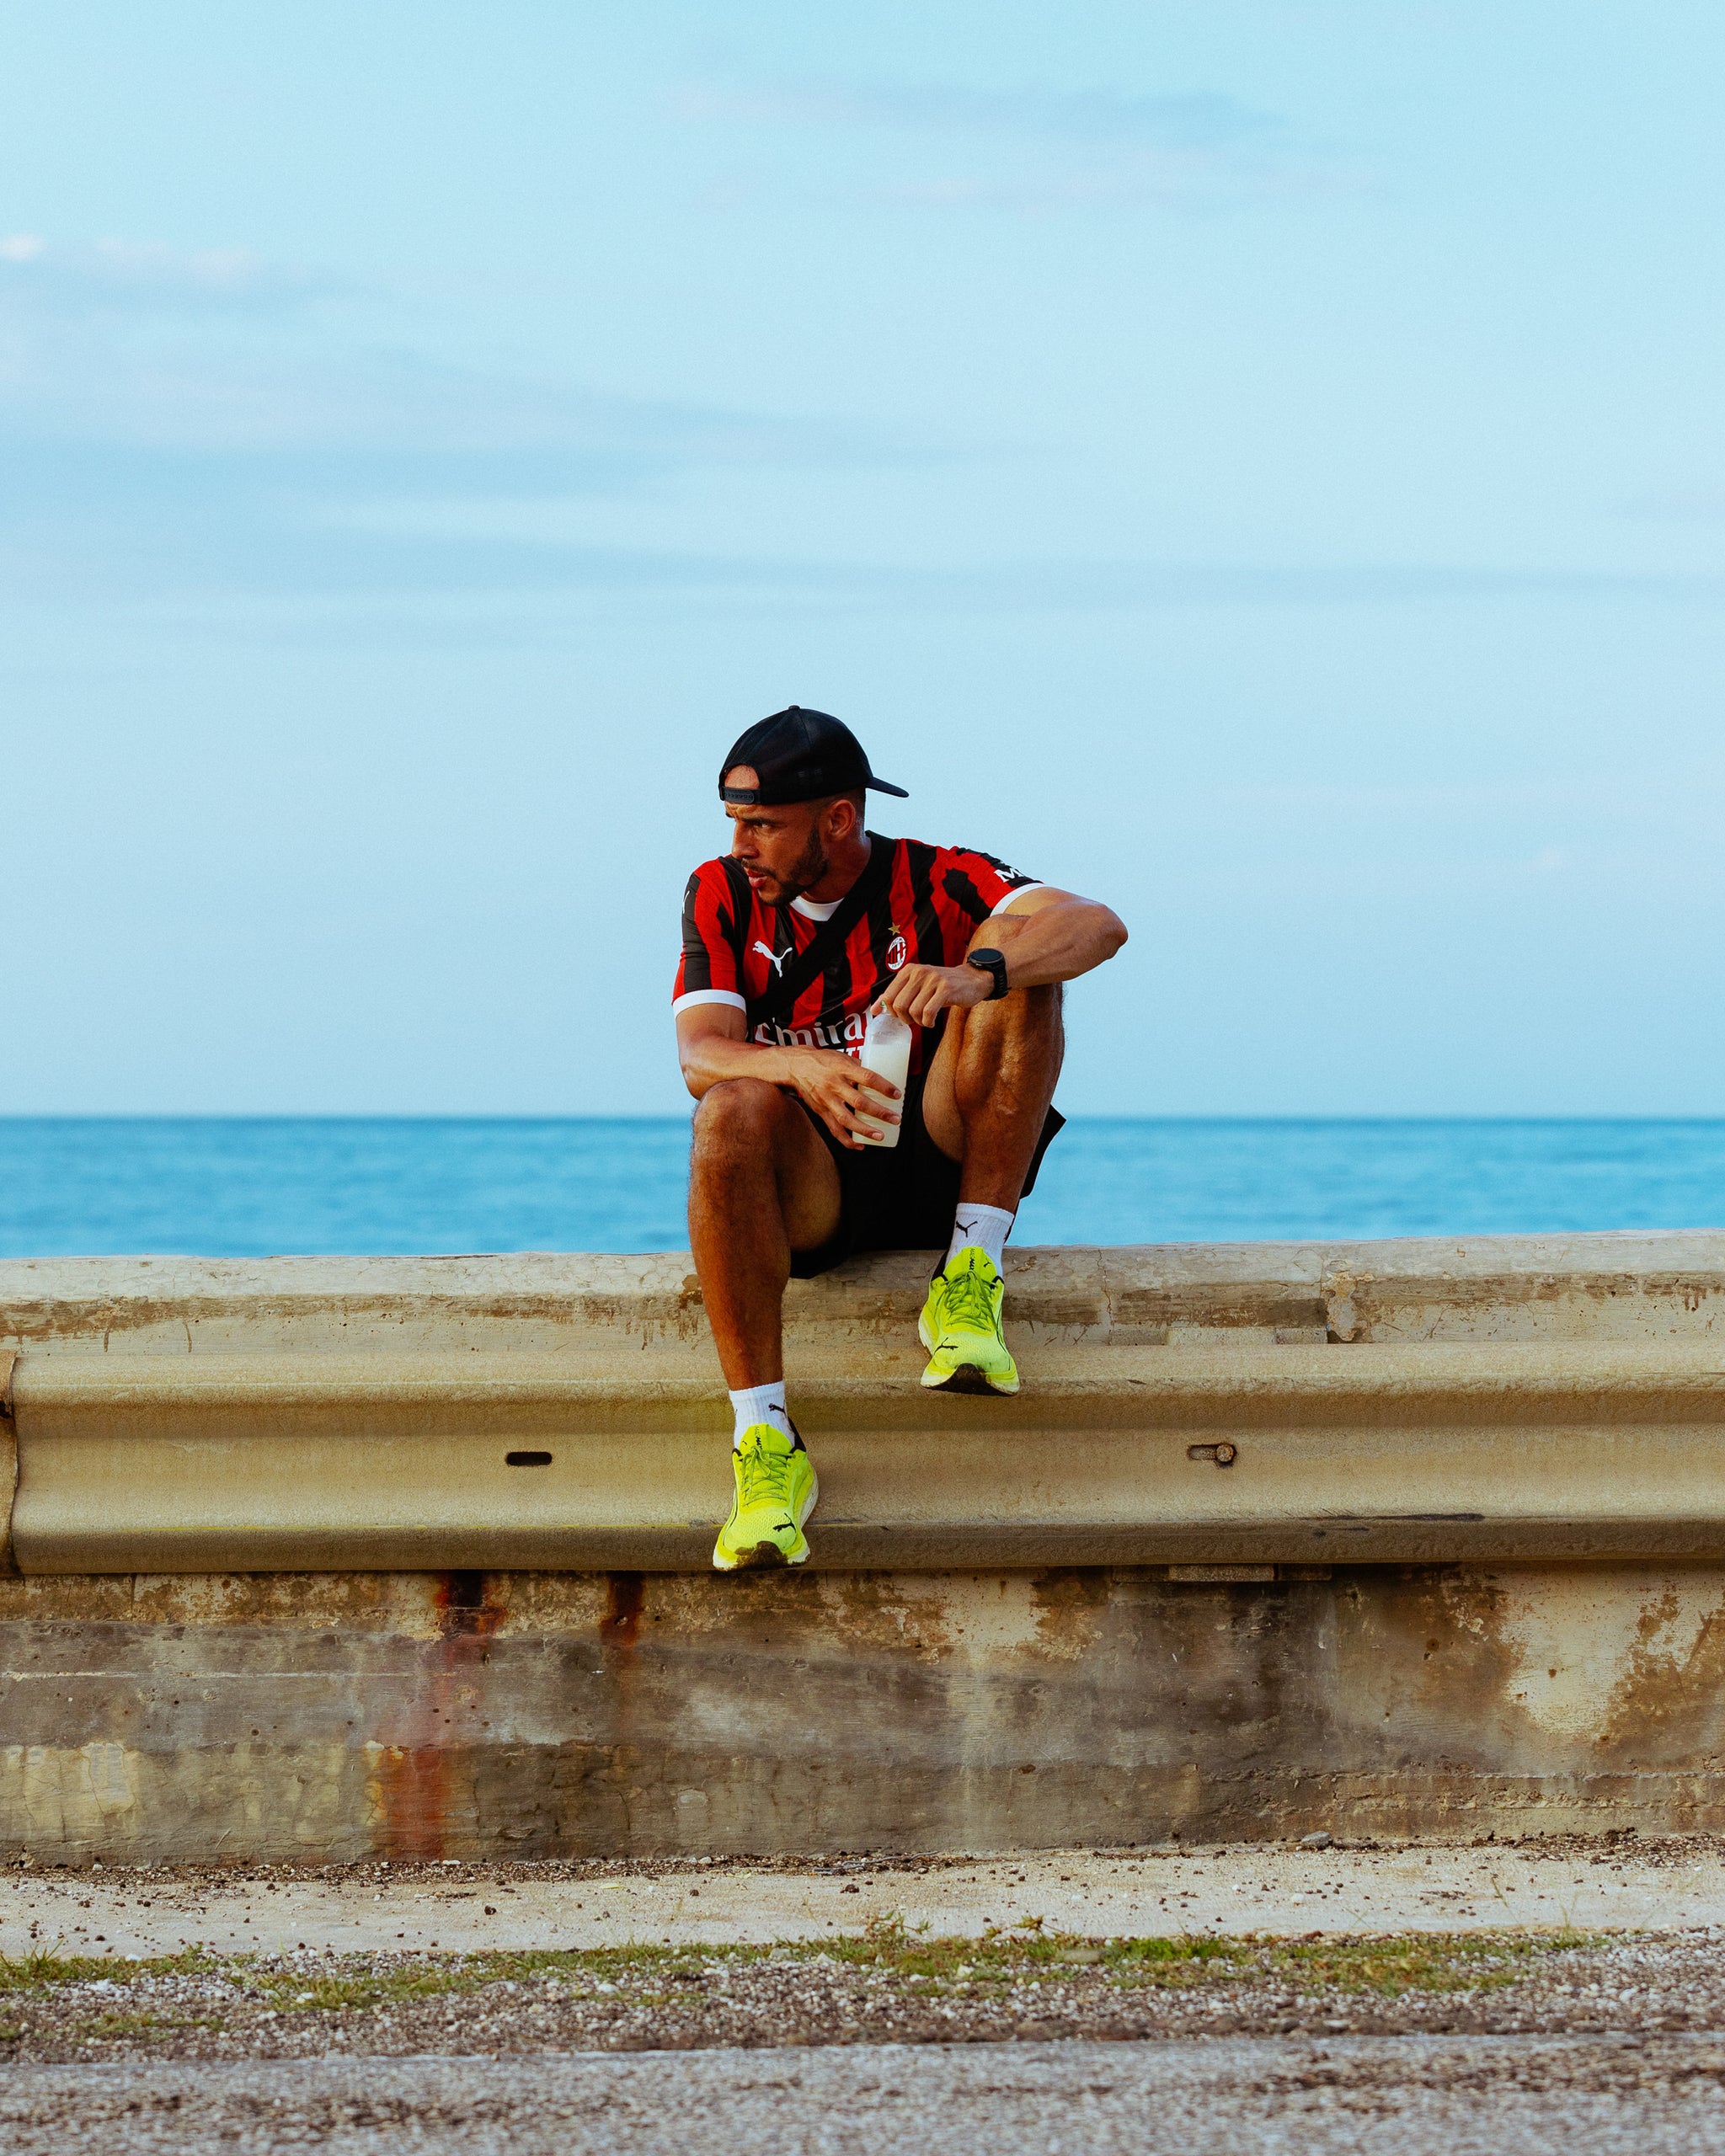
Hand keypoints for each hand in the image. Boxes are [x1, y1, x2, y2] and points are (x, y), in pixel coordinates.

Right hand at [789, 1048, 901, 1150]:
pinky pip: (834, 1129)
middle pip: (859, 1102)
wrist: (795, 1066)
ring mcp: (826, 1100)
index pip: (867, 1078)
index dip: (884, 1087)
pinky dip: (847, 1140)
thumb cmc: (822, 1060)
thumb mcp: (841, 1057)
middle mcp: (834, 1085)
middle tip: (895, 1119)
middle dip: (879, 1112)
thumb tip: (880, 1076)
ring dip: (864, 1130)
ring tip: (880, 1136)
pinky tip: (861, 1145)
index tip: (897, 1094)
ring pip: (846, 1120)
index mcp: (842, 1069)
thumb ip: (859, 1067)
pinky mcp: (820, 1111)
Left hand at [872, 961, 991, 1027]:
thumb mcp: (917, 986)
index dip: (891, 1011)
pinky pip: (928, 1012)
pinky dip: (928, 1022)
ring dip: (919, 1022)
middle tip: (915, 1019)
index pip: (888, 996)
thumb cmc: (941, 986)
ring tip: (925, 1019)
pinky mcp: (946, 989)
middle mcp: (919, 972)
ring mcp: (933, 980)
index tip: (900, 1016)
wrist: (971, 979)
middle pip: (899, 1005)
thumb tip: (873, 1010)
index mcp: (909, 970)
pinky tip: (932, 1021)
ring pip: (913, 1011)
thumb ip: (896, 996)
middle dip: (905, 1018)